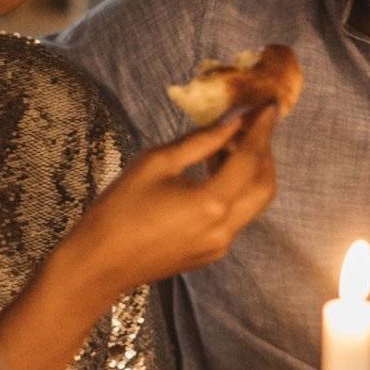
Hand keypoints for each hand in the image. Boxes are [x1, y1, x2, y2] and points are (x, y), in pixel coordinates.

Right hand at [66, 107, 277, 294]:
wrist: (100, 263)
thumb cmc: (119, 208)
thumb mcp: (156, 163)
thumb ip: (200, 141)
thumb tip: (232, 121)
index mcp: (211, 204)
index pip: (251, 160)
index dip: (262, 130)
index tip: (269, 106)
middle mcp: (224, 228)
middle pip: (265, 186)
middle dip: (264, 153)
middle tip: (251, 127)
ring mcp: (220, 245)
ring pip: (254, 204)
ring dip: (251, 174)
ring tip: (229, 147)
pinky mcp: (212, 253)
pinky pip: (237, 218)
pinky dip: (235, 192)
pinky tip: (214, 174)